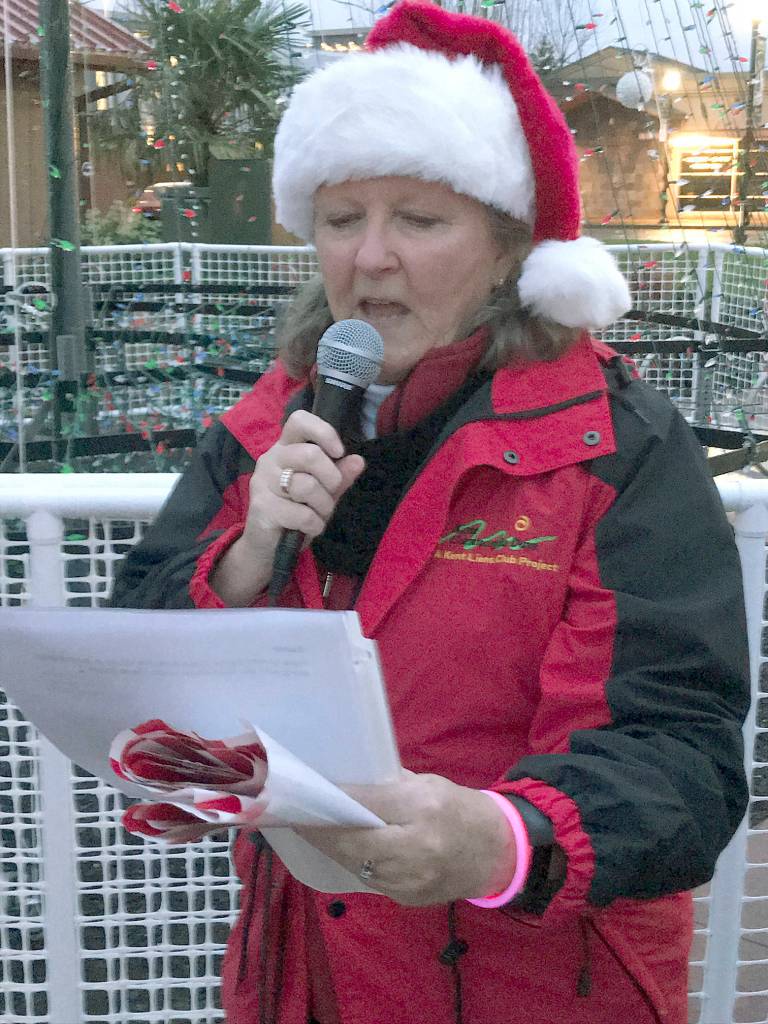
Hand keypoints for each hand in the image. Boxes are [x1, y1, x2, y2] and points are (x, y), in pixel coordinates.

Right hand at [244, 409, 364, 555]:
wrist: (267, 546)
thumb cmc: (295, 513)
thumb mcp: (323, 493)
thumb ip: (339, 476)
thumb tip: (358, 460)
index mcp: (285, 448)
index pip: (299, 421)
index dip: (323, 432)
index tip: (338, 452)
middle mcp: (270, 460)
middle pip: (310, 455)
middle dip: (332, 479)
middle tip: (331, 493)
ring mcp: (263, 483)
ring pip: (307, 486)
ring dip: (324, 506)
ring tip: (318, 514)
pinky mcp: (261, 507)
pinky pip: (302, 514)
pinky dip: (315, 525)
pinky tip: (309, 528)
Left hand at [295, 772, 516, 905]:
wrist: (498, 853)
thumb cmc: (461, 809)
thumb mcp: (428, 784)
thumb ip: (388, 785)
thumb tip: (342, 779)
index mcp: (424, 808)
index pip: (366, 803)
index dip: (332, 799)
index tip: (306, 790)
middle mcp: (417, 848)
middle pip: (353, 840)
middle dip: (320, 828)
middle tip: (296, 812)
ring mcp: (411, 880)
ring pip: (355, 863)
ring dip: (329, 846)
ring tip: (308, 827)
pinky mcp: (406, 899)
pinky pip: (367, 878)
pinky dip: (349, 860)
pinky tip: (336, 847)